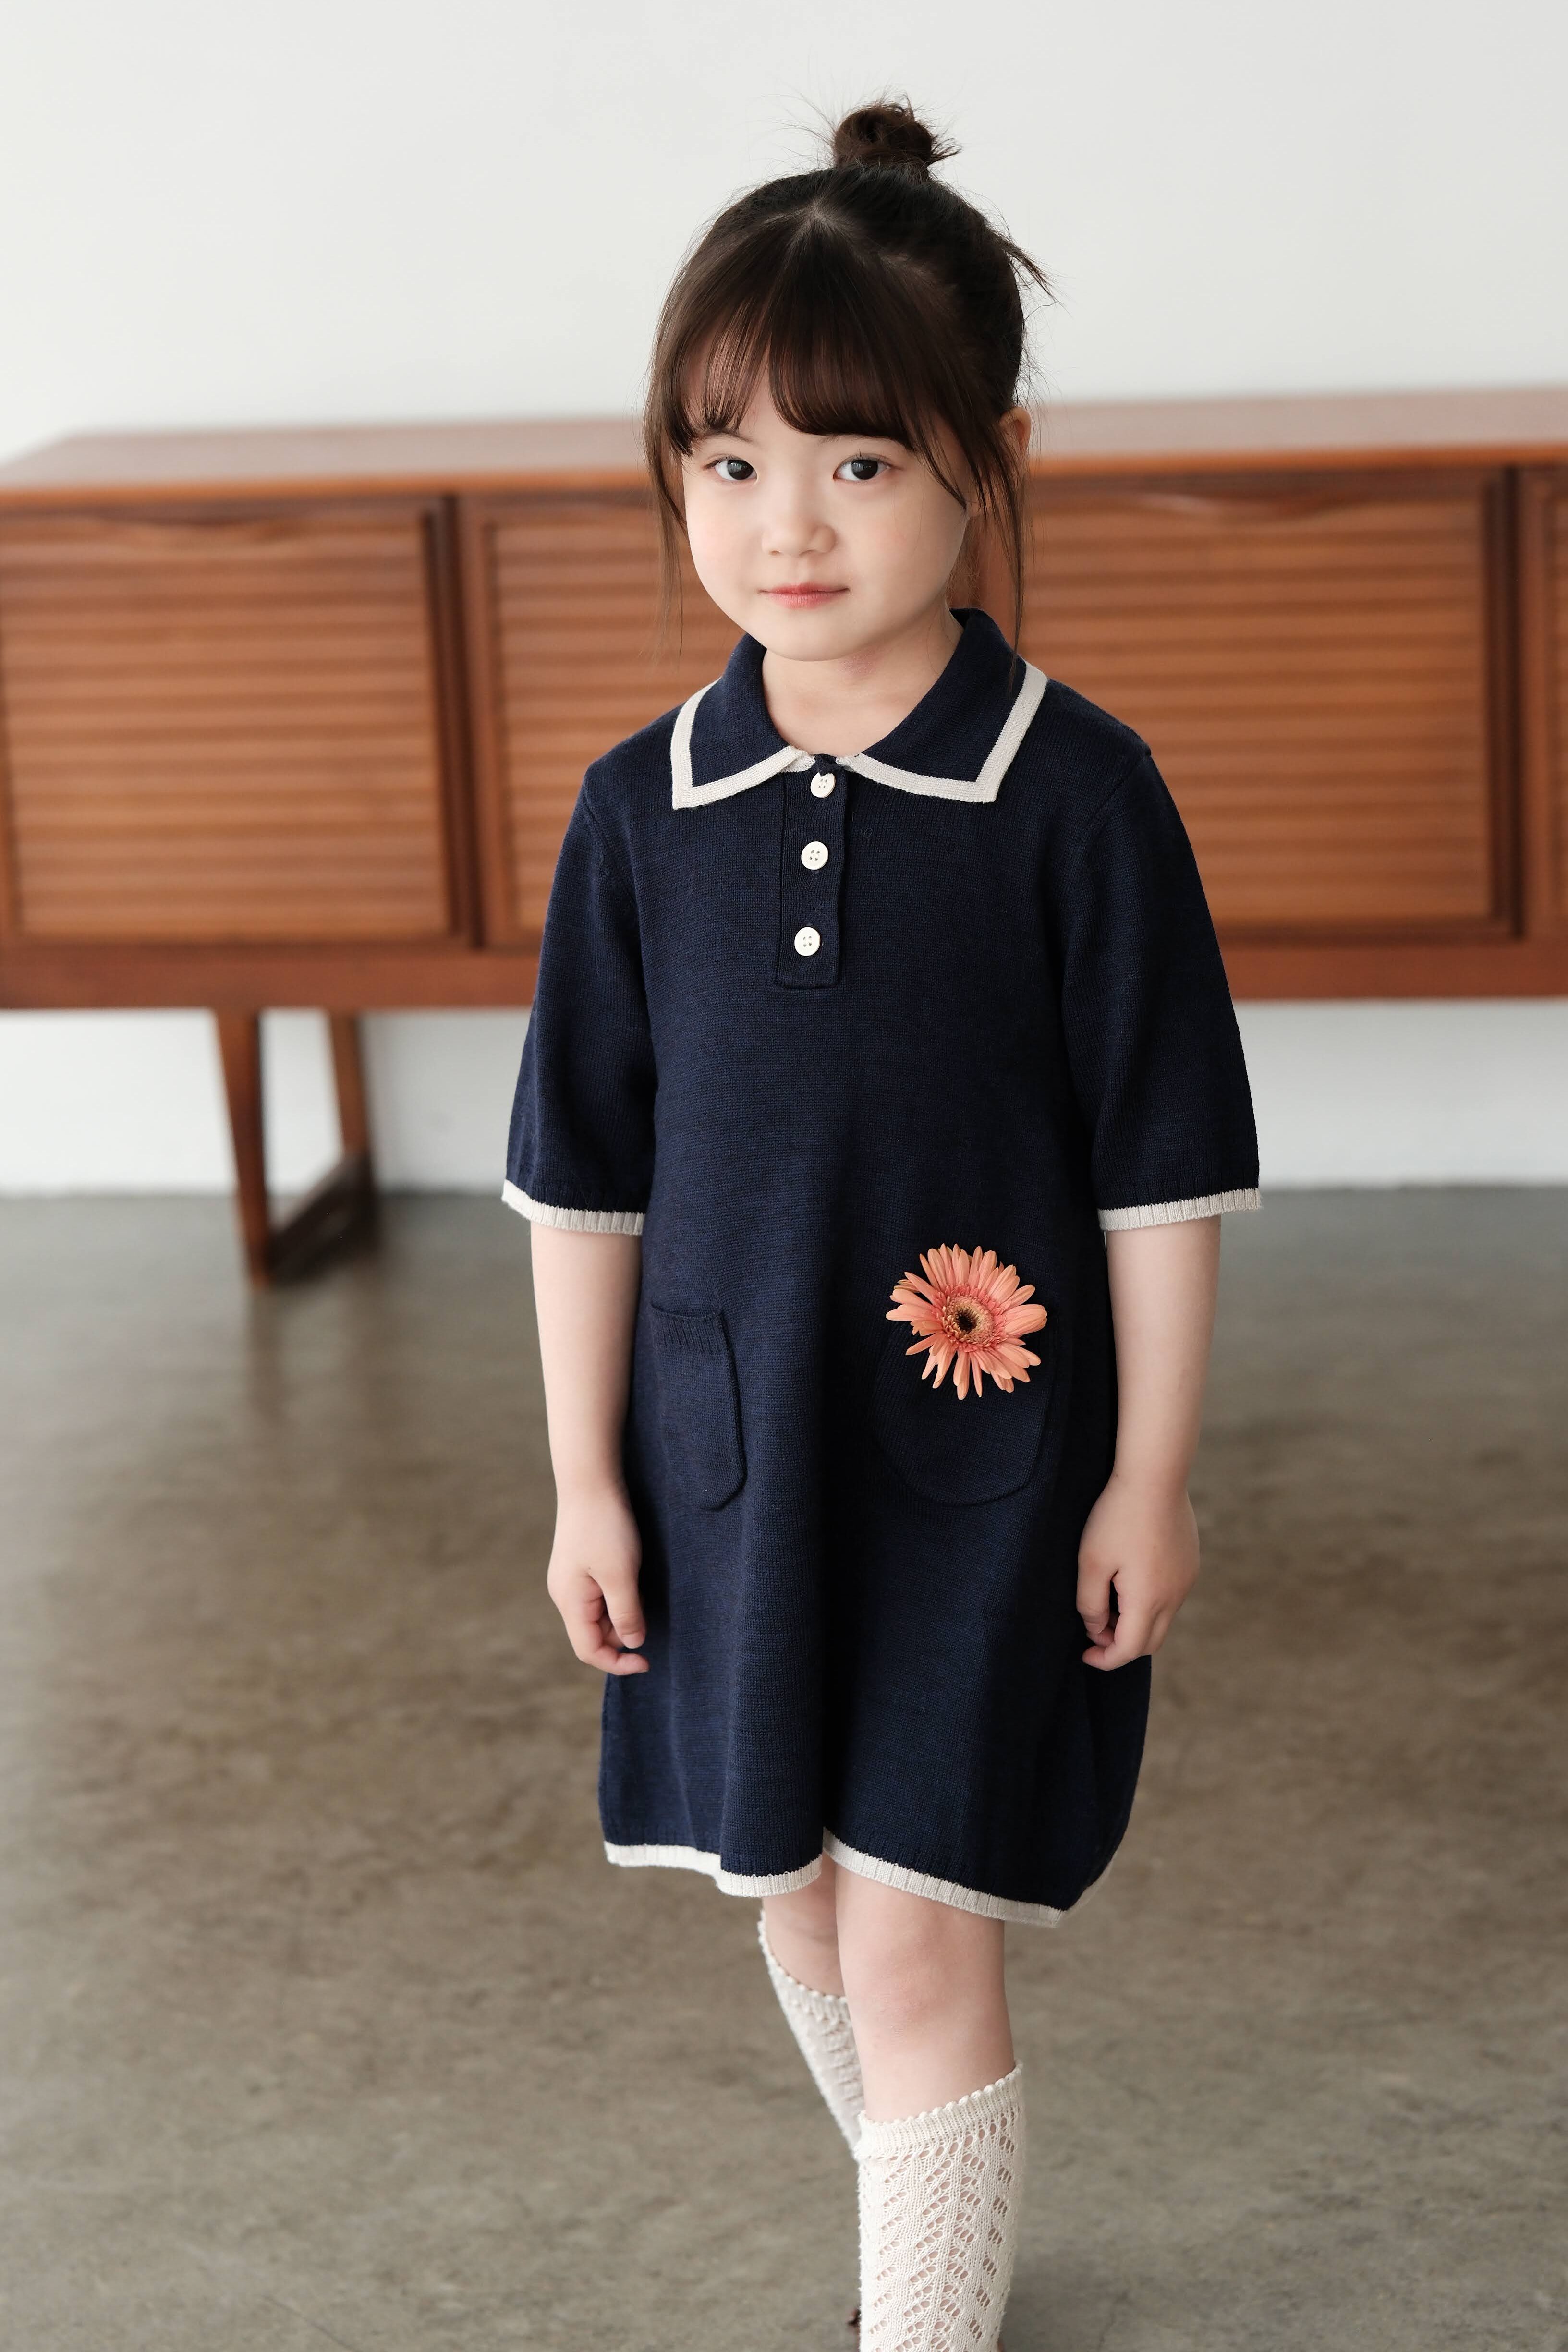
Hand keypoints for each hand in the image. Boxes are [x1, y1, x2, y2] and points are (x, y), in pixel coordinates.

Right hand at [545, 1486, 648, 1674]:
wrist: (590, 1482)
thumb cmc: (604, 1527)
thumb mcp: (621, 1575)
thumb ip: (626, 1613)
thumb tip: (633, 1643)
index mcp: (569, 1601)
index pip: (589, 1650)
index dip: (618, 1663)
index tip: (647, 1661)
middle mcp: (565, 1595)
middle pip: (594, 1634)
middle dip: (623, 1631)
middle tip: (646, 1605)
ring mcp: (571, 1580)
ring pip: (600, 1614)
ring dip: (623, 1610)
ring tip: (638, 1581)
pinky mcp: (580, 1567)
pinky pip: (600, 1596)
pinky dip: (619, 1595)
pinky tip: (630, 1573)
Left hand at [1077, 1471, 1198, 1670]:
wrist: (1155, 1476)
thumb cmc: (1117, 1517)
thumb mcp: (1091, 1562)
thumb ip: (1090, 1604)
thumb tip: (1096, 1630)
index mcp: (1149, 1600)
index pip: (1128, 1650)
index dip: (1104, 1659)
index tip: (1085, 1654)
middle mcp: (1175, 1596)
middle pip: (1149, 1642)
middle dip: (1120, 1646)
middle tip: (1094, 1629)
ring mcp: (1186, 1580)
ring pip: (1161, 1620)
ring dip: (1135, 1622)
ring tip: (1108, 1598)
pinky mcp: (1190, 1565)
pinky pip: (1170, 1598)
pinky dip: (1149, 1603)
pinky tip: (1128, 1578)